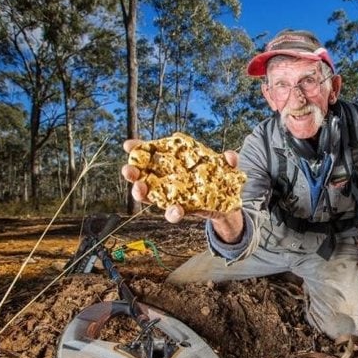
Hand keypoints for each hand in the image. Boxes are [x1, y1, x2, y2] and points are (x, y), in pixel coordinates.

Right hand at [121, 139, 240, 226]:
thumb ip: (228, 161)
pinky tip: (176, 210)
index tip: (128, 145)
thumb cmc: (220, 179)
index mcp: (173, 163)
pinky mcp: (180, 210)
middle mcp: (166, 179)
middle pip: (142, 175)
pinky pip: (172, 213)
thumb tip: (230, 156)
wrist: (227, 204)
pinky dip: (173, 212)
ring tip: (140, 190)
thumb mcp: (225, 168)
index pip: (151, 154)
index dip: (138, 149)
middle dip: (132, 173)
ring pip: (150, 196)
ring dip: (141, 193)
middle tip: (128, 170)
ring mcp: (171, 196)